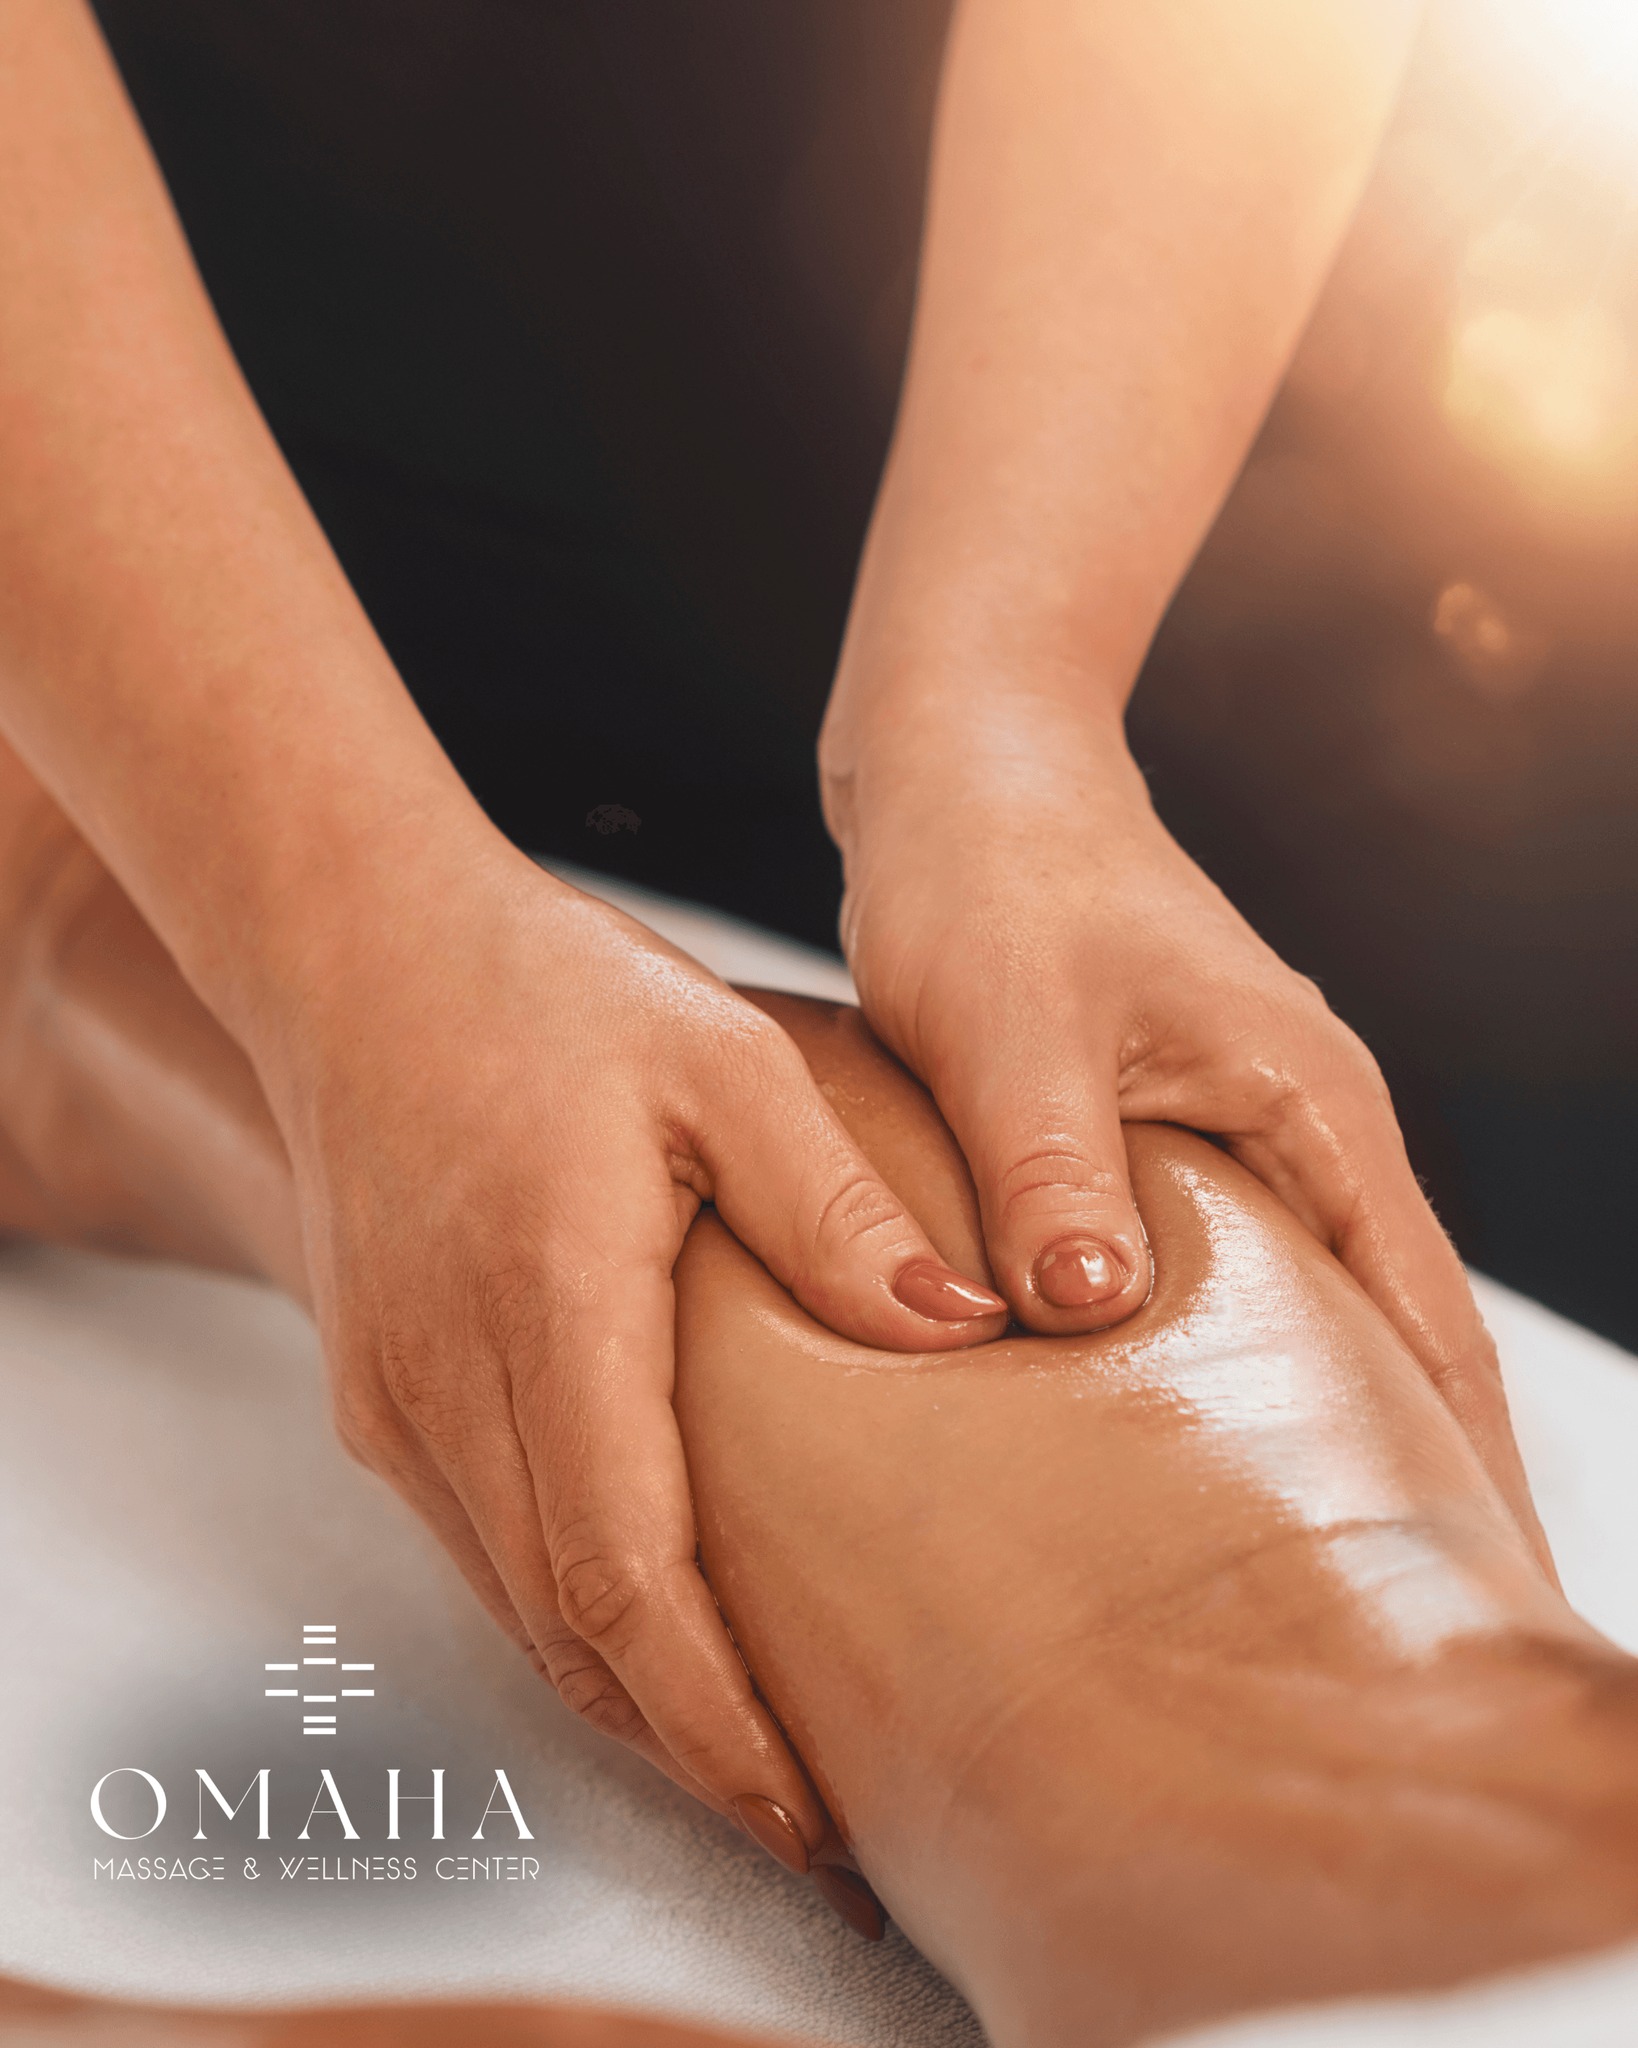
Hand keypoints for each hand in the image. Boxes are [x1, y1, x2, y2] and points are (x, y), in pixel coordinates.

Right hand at [256, 835, 1006, 1852]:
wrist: (358, 956)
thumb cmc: (543, 992)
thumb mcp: (720, 1058)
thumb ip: (831, 1203)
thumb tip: (959, 1323)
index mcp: (544, 1306)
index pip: (627, 1579)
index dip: (719, 1721)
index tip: (810, 1816)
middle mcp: (445, 1383)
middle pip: (569, 1635)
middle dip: (690, 1752)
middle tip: (815, 1833)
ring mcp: (394, 1398)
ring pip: (516, 1612)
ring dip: (630, 1701)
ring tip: (751, 1761)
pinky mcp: (377, 1392)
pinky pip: (481, 1550)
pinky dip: (571, 1621)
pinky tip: (652, 1632)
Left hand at [826, 701, 1546, 1553]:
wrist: (965, 762)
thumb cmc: (990, 867)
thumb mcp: (1010, 1017)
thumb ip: (1054, 1161)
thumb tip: (1097, 1311)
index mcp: (1311, 1103)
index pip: (1424, 1324)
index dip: (1460, 1472)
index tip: (1480, 1606)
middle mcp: (1306, 1125)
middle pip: (1399, 1336)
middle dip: (1415, 1483)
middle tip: (1394, 1642)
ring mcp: (1246, 1128)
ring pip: (1318, 1313)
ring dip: (1327, 1432)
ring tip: (1302, 1581)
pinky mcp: (1171, 1130)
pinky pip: (1236, 1279)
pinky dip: (1238, 1369)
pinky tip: (1187, 1445)